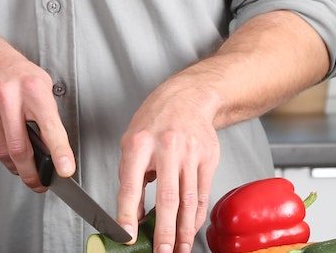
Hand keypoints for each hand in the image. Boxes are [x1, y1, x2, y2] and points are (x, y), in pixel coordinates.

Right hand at [0, 30, 74, 190]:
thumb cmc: (11, 71)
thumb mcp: (38, 82)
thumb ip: (47, 114)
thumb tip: (55, 150)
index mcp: (32, 87)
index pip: (50, 126)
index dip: (59, 152)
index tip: (65, 170)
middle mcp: (8, 96)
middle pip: (19, 149)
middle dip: (31, 174)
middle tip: (38, 183)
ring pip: (2, 151)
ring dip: (13, 164)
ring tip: (20, 163)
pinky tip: (0, 136)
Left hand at [115, 82, 220, 252]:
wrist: (188, 97)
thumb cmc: (155, 120)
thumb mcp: (131, 141)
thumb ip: (130, 177)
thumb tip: (133, 213)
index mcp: (140, 143)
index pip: (131, 184)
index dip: (128, 212)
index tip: (127, 234)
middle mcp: (167, 148)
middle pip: (167, 197)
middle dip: (164, 230)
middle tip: (161, 252)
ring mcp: (190, 154)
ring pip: (188, 200)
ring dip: (184, 230)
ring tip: (179, 249)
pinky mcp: (208, 159)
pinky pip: (202, 194)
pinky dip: (196, 216)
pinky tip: (191, 230)